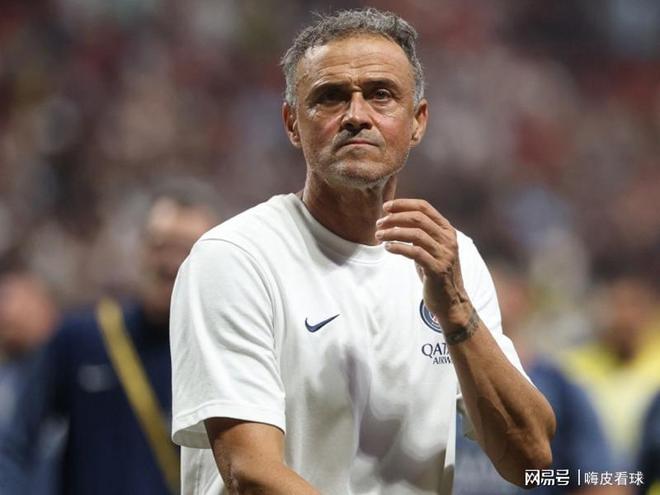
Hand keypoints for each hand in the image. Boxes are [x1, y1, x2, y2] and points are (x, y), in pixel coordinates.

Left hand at [375, 199, 473, 332]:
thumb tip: (394, 218)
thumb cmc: (435, 272)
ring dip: (393, 232)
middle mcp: (448, 239)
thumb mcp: (430, 248)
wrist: (450, 301)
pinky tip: (388, 248)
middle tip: (379, 223)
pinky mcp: (438, 269)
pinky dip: (399, 247)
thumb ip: (420, 233)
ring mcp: (445, 254)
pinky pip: (415, 252)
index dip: (403, 204)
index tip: (386, 207)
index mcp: (447, 230)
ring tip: (379, 236)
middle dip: (395, 218)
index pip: (424, 207)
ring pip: (416, 234)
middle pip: (418, 219)